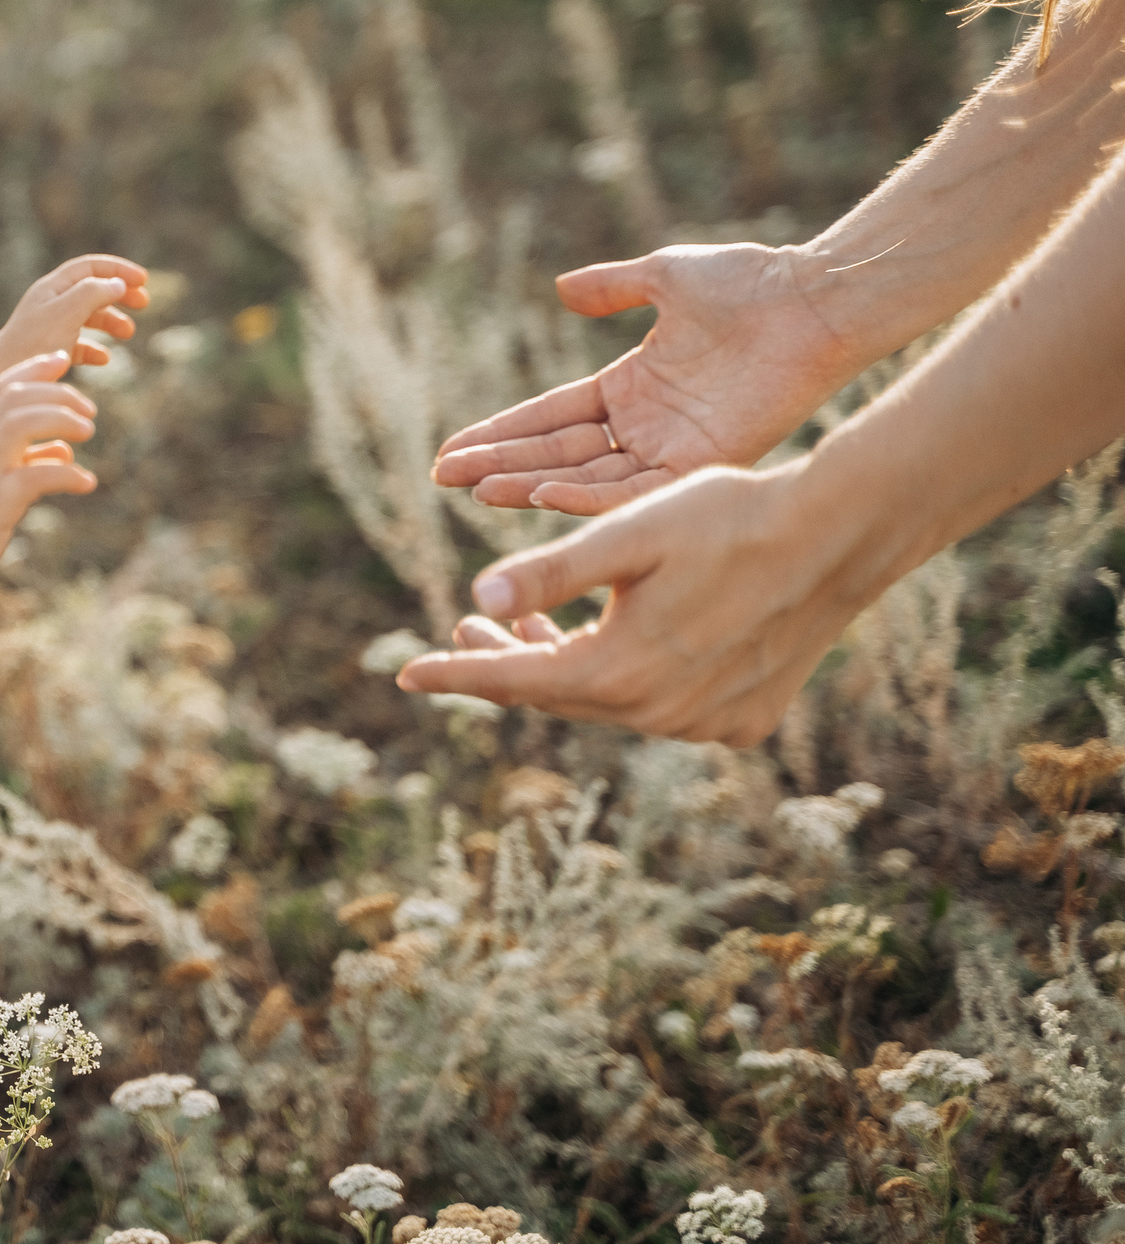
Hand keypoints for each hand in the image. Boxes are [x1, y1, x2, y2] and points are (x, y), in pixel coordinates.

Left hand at [0, 254, 147, 373]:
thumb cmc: (33, 343)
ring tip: (128, 334)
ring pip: (88, 316)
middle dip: (120, 294)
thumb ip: (93, 293)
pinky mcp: (50, 349)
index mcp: (53, 288)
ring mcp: (50, 326)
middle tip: (143, 303)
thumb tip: (117, 283)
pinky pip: (78, 344)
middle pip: (92, 289)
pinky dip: (95, 349)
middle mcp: (50, 303)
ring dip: (112, 321)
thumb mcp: (67, 313)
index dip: (118, 270)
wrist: (0, 375)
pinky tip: (104, 360)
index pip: (90, 267)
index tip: (143, 281)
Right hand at [0, 352, 99, 592]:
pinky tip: (87, 483)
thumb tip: (64, 450)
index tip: (61, 360)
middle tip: (89, 411)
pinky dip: (68, 474)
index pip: (1, 387)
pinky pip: (37, 476)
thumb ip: (26, 458)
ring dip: (61, 420)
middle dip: (58, 394)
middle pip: (16, 398)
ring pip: (22, 423)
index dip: (33, 368)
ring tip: (88, 431)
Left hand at [393, 462, 882, 746]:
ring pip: (606, 703)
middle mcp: (658, 714)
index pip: (511, 683)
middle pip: (556, 696)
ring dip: (563, 667)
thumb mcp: (625, 536)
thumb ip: (549, 572)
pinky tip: (613, 637)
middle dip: (503, 664)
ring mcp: (703, 724)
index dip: (455, 675)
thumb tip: (476, 597)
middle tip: (466, 628)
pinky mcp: (741, 720)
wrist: (838, 538)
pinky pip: (660, 707)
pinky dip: (623, 677)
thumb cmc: (726, 519)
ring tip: (526, 630)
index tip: (405, 674)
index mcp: (619, 672)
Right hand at [431, 243, 863, 514]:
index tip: (452, 451)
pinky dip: (590, 496)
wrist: (809, 298)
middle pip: (556, 452)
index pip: (550, 417)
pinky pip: (638, 492)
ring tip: (478, 491)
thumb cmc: (749, 281)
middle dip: (498, 465)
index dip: (501, 433)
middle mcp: (646, 426)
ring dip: (530, 484)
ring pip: (587, 478)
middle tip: (443, 478)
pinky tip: (543, 495)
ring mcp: (673, 448)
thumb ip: (613, 288)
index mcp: (632, 386)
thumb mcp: (664, 277)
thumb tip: (561, 289)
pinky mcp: (704, 464)